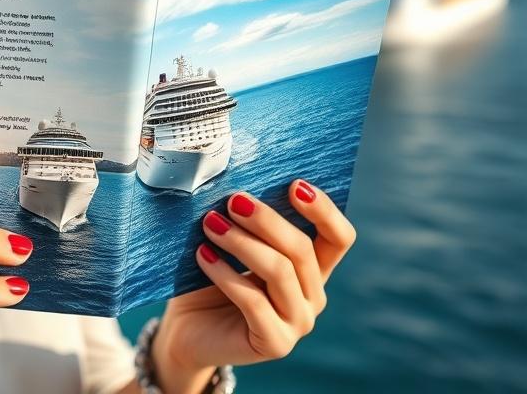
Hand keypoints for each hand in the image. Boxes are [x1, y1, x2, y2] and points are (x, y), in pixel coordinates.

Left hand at [150, 179, 356, 392]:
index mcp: (311, 269)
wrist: (187, 329)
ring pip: (279, 272)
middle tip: (233, 201)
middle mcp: (312, 296)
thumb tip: (239, 183)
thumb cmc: (210, 277)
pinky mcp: (275, 343)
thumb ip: (246, 221)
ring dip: (242, 242)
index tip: (294, 185)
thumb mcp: (233, 244)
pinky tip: (203, 255)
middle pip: (302, 249)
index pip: (339, 238)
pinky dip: (225, 273)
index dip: (323, 210)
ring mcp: (297, 323)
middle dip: (266, 220)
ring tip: (210, 223)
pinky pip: (253, 302)